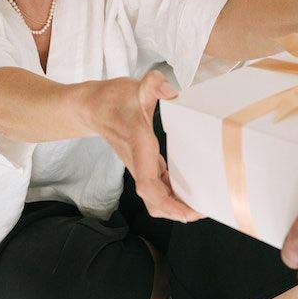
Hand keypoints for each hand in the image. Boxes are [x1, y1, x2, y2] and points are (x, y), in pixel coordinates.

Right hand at [90, 71, 202, 222]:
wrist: (92, 107)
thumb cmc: (113, 100)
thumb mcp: (135, 88)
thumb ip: (153, 85)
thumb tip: (170, 90)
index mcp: (139, 148)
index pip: (148, 185)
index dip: (168, 203)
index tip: (188, 213)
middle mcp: (139, 163)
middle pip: (154, 201)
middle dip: (177, 213)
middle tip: (205, 210)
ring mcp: (141, 166)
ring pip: (157, 197)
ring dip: (177, 205)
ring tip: (203, 204)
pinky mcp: (144, 163)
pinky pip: (159, 186)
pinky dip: (174, 193)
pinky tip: (190, 189)